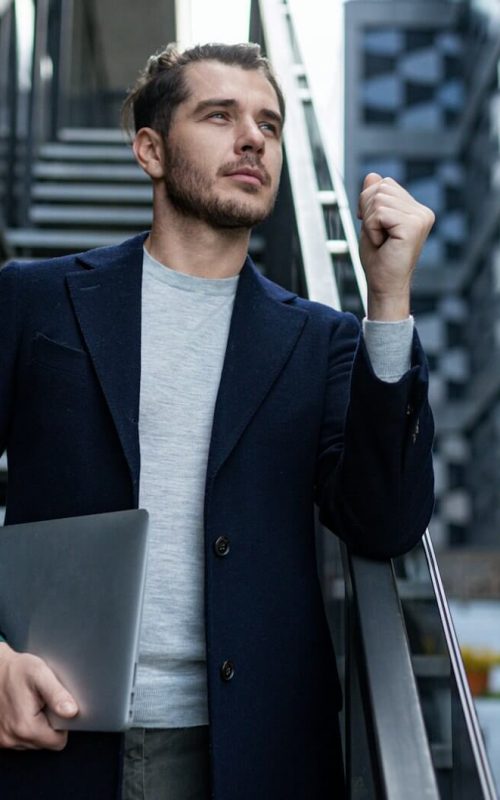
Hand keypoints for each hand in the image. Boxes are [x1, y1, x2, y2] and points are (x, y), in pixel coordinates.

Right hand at [0, 642, 77, 749]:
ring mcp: (3, 740)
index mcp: (25, 727)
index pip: (58, 742)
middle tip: (42, 703)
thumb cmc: (16, 669)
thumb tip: (72, 712)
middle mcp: (12, 738)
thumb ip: (57, 694)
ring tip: (31, 705)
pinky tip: (21, 710)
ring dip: (36, 727)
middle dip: (48, 725)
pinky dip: (24, 727)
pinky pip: (20, 739)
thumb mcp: (40, 673)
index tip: (55, 707)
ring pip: (33, 742)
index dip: (62, 725)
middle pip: (45, 743)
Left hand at [357, 173, 434, 319]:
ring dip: (370, 223)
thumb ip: (373, 199)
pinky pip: (379, 213)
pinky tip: (383, 243)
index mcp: (416, 209)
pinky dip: (372, 229)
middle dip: (368, 211)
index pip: (384, 183)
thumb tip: (372, 175)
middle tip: (378, 236)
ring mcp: (420, 217)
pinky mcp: (413, 225)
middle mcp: (423, 211)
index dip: (369, 203)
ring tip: (381, 240)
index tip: (375, 227)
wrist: (384, 285)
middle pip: (380, 187)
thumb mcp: (372, 223)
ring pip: (378, 199)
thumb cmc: (379, 259)